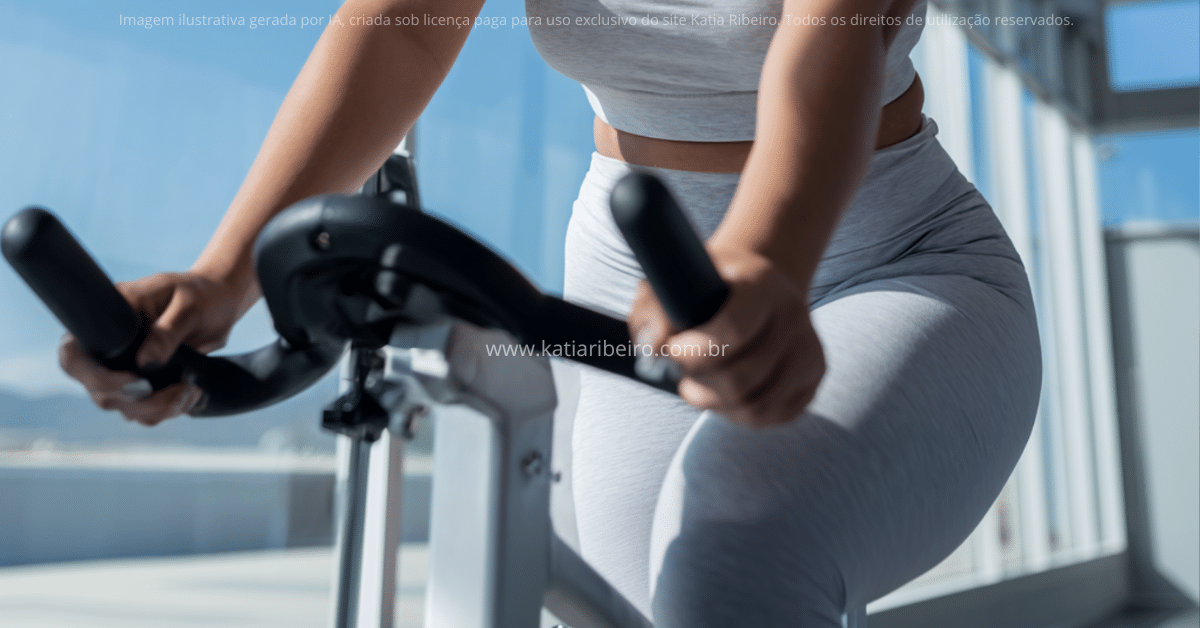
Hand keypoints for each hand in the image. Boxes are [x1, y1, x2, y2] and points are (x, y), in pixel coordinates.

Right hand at [58, 271, 250, 425]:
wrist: (219, 305)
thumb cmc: (199, 295)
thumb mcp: (188, 306)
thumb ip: (167, 331)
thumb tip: (144, 362)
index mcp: (107, 320)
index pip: (73, 356)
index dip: (95, 378)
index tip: (136, 381)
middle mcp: (108, 349)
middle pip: (100, 392)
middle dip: (139, 401)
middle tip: (180, 390)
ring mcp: (125, 369)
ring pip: (124, 407)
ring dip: (158, 409)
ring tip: (191, 391)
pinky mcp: (145, 383)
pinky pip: (145, 411)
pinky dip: (167, 411)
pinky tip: (191, 394)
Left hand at [628, 247, 824, 427]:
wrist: (755, 285)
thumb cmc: (706, 286)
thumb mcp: (672, 283)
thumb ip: (653, 311)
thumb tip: (656, 349)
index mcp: (761, 282)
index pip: (731, 332)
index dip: (692, 354)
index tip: (671, 352)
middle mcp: (793, 314)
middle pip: (741, 378)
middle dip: (699, 385)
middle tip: (682, 376)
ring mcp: (809, 347)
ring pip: (757, 406)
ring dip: (717, 404)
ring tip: (698, 388)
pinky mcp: (814, 375)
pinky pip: (774, 415)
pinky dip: (740, 415)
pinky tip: (725, 395)